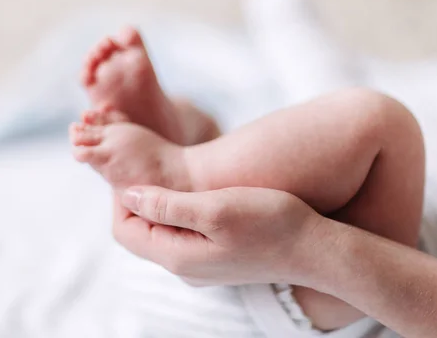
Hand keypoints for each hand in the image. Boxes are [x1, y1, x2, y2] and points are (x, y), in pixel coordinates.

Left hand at [112, 186, 323, 285]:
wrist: (314, 249)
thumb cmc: (269, 223)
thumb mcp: (214, 208)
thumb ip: (167, 204)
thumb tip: (128, 194)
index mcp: (176, 256)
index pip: (125, 230)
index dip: (121, 199)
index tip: (136, 170)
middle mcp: (183, 267)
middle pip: (139, 232)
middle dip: (137, 201)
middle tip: (150, 169)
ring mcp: (199, 265)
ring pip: (160, 233)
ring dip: (158, 206)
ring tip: (171, 178)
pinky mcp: (214, 258)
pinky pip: (180, 235)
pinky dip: (176, 213)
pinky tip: (193, 194)